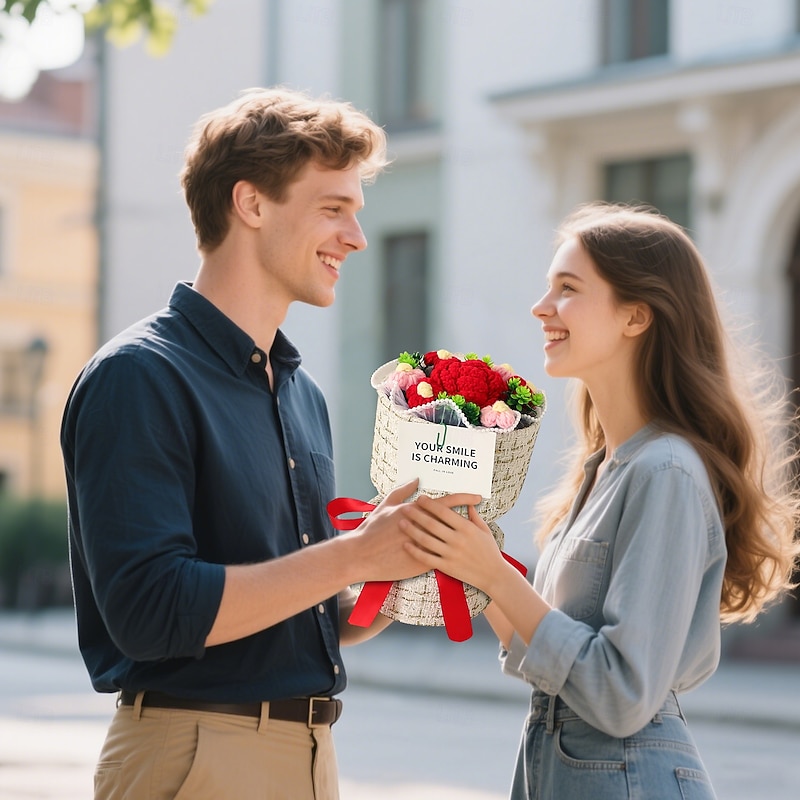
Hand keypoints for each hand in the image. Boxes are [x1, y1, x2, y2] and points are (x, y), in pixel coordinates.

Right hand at [350, 482, 483, 582]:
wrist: (362, 556)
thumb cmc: (372, 529)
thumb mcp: (386, 505)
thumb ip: (402, 491)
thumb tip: (416, 480)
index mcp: (416, 511)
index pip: (446, 503)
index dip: (463, 499)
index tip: (477, 497)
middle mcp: (423, 528)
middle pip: (453, 521)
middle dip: (471, 517)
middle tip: (485, 516)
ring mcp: (424, 546)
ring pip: (450, 541)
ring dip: (465, 539)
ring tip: (479, 536)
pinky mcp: (421, 563)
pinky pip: (441, 558)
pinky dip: (451, 555)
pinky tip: (462, 554)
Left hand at [401, 495, 506, 593]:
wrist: (494, 575)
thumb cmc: (489, 552)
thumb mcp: (485, 530)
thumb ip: (474, 516)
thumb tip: (468, 503)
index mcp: (467, 528)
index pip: (444, 512)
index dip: (430, 504)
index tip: (420, 498)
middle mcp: (458, 540)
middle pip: (432, 524)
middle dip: (416, 514)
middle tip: (405, 508)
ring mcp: (451, 554)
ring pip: (426, 540)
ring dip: (412, 530)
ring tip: (401, 523)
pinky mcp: (447, 567)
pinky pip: (427, 558)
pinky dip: (415, 551)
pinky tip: (406, 545)